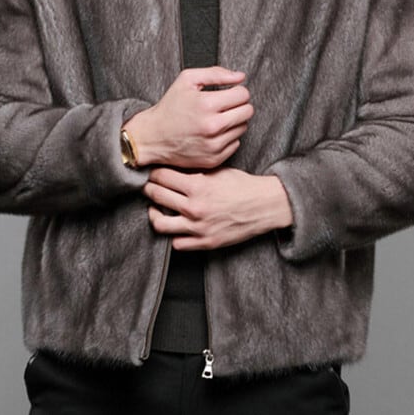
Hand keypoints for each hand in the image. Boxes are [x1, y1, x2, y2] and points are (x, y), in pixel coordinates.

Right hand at [124, 67, 253, 168]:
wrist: (152, 137)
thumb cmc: (170, 107)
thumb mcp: (187, 80)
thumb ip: (215, 73)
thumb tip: (240, 76)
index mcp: (207, 104)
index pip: (243, 95)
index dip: (237, 91)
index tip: (228, 93)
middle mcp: (212, 127)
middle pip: (248, 112)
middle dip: (239, 105)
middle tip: (224, 106)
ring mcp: (214, 146)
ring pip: (243, 128)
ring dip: (234, 122)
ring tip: (216, 119)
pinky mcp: (214, 160)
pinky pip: (235, 144)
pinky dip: (227, 137)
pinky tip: (213, 133)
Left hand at [143, 166, 292, 250]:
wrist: (265, 206)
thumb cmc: (243, 186)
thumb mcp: (218, 172)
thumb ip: (195, 173)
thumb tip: (173, 170)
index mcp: (198, 186)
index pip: (162, 177)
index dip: (154, 172)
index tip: (152, 172)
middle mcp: (195, 207)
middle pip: (156, 196)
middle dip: (149, 189)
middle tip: (148, 186)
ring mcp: (198, 227)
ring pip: (160, 223)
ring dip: (154, 214)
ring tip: (156, 209)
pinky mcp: (205, 242)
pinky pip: (177, 244)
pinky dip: (173, 235)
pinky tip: (175, 227)